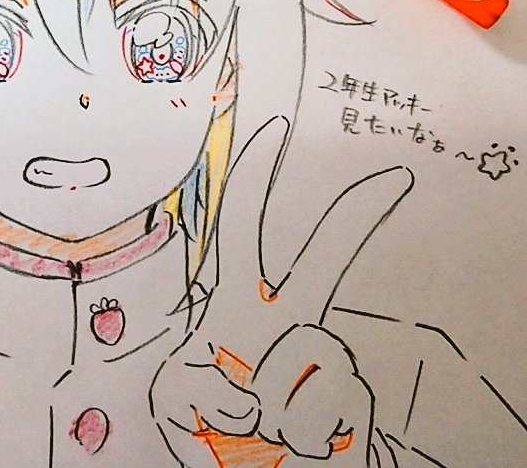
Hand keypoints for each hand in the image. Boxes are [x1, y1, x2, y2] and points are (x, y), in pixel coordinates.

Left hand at [150, 116, 412, 466]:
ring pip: (315, 353)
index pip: (243, 233)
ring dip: (276, 404)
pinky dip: (297, 435)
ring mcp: (326, 360)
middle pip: (326, 261)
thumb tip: (247, 391)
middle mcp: (289, 324)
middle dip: (355, 217)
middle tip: (394, 177)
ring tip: (265, 430)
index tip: (276, 133)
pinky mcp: (355, 404)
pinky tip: (294, 446)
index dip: (252, 181)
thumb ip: (192, 383)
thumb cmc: (213, 431)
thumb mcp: (175, 399)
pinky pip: (327, 407)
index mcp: (238, 310)